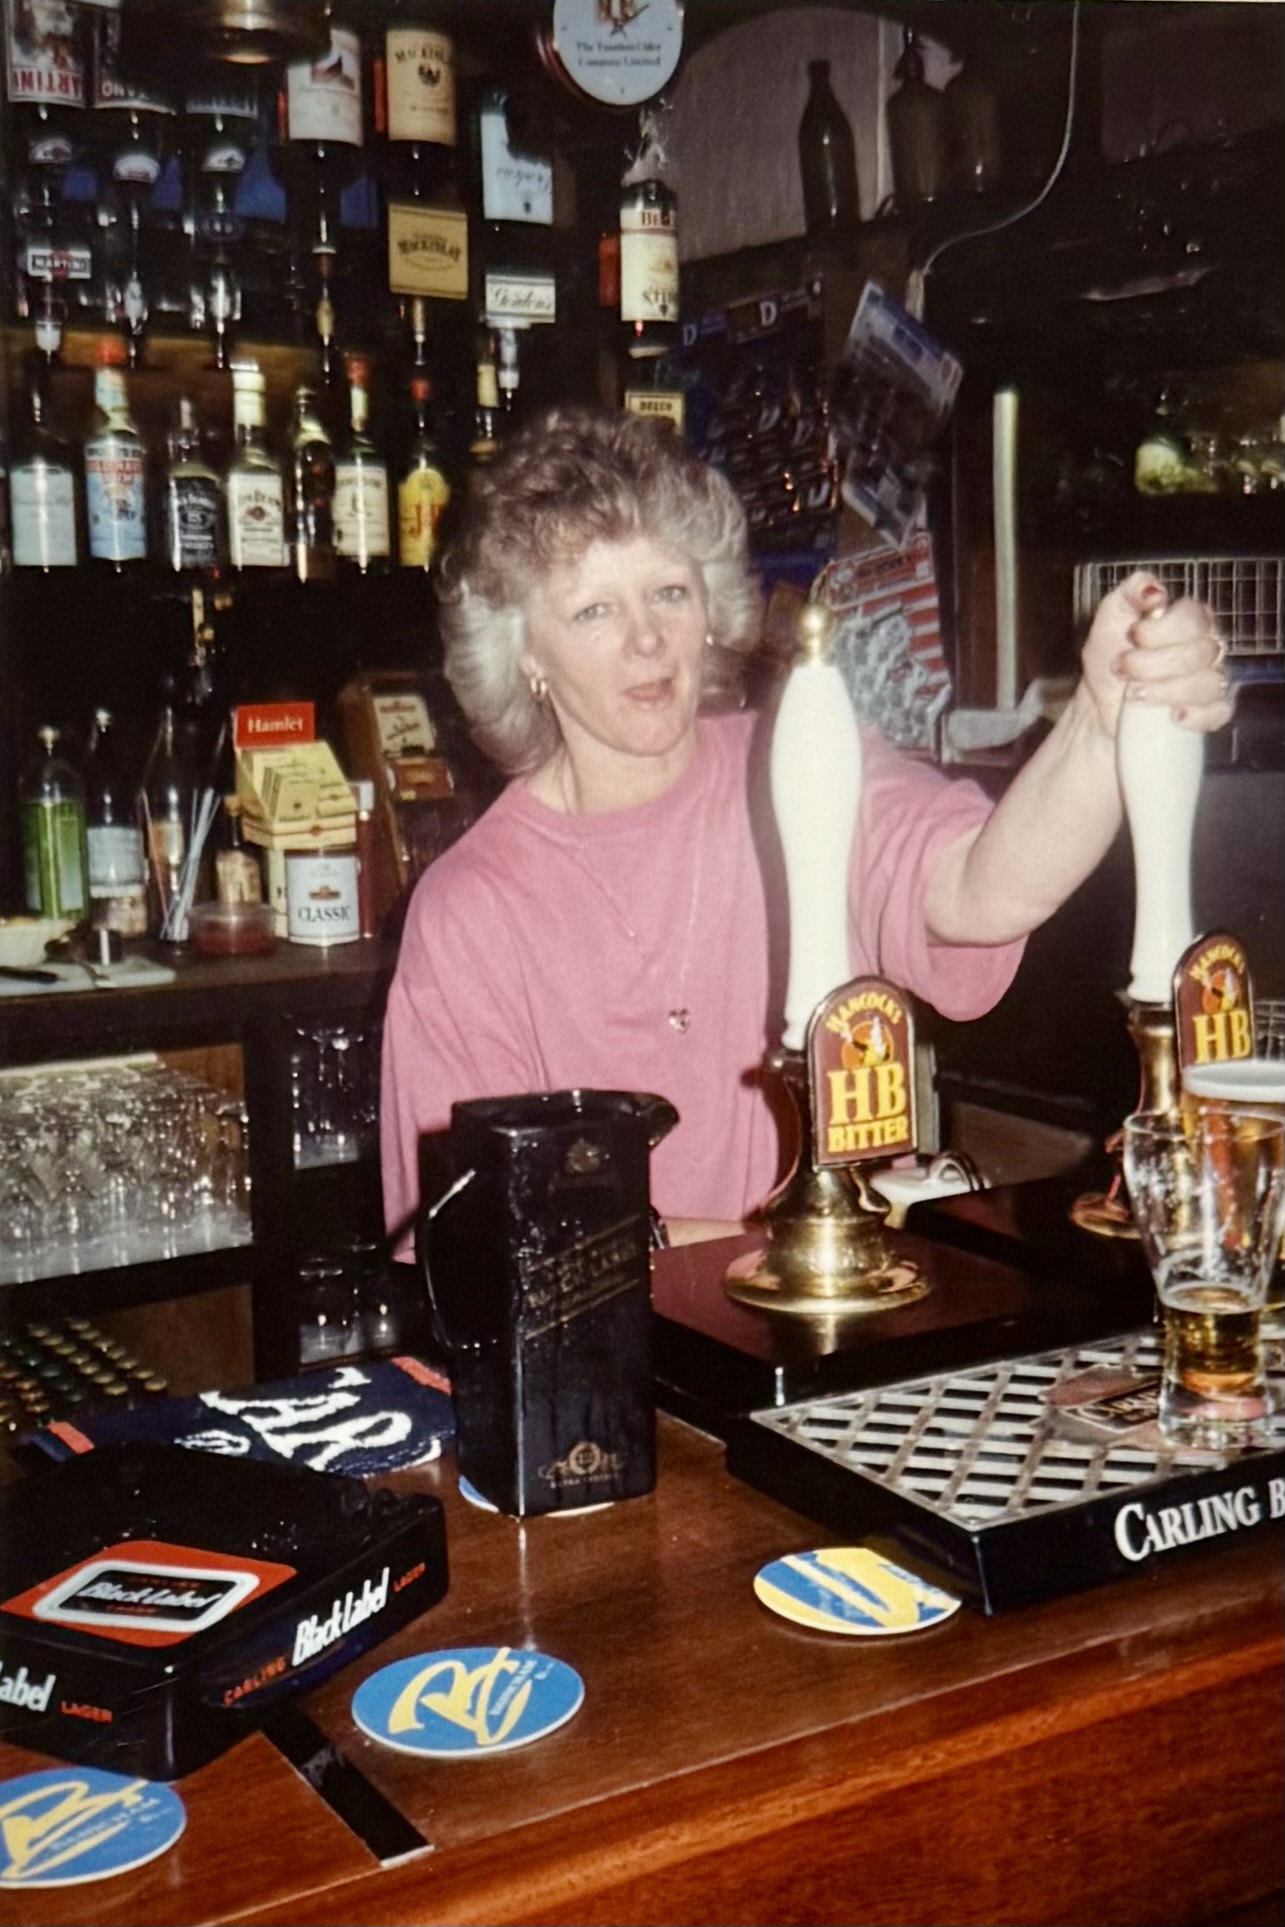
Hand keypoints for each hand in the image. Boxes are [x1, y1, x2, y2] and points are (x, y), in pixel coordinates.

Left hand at [1079, 570, 1232, 738]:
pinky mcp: (1210, 713)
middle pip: (1199, 653)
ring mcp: (1211, 681)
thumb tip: (1154, 590)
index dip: (1161, 630)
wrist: (1100, 706)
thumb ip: (1130, 594)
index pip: (1194, 618)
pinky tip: (1172, 715)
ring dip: (1164, 690)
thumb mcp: (1110, 619)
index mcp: (1188, 621)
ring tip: (1132, 695)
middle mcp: (1206, 648)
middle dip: (1152, 664)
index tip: (1133, 636)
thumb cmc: (1109, 660)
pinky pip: (1217, 713)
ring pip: (1208, 684)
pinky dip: (1195, 715)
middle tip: (1123, 668)